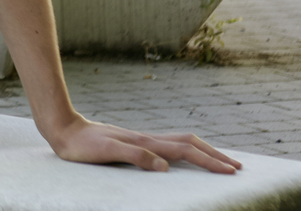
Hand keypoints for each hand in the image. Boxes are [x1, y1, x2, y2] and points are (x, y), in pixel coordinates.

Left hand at [44, 115, 241, 173]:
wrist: (63, 129)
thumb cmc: (82, 145)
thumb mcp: (106, 152)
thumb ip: (135, 156)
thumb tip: (165, 167)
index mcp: (146, 142)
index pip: (186, 151)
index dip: (209, 161)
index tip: (231, 170)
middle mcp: (148, 139)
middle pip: (190, 143)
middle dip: (215, 155)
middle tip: (237, 167)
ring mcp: (142, 139)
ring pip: (181, 142)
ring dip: (204, 151)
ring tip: (220, 160)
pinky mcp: (135, 142)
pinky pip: (169, 145)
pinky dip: (187, 150)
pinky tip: (185, 156)